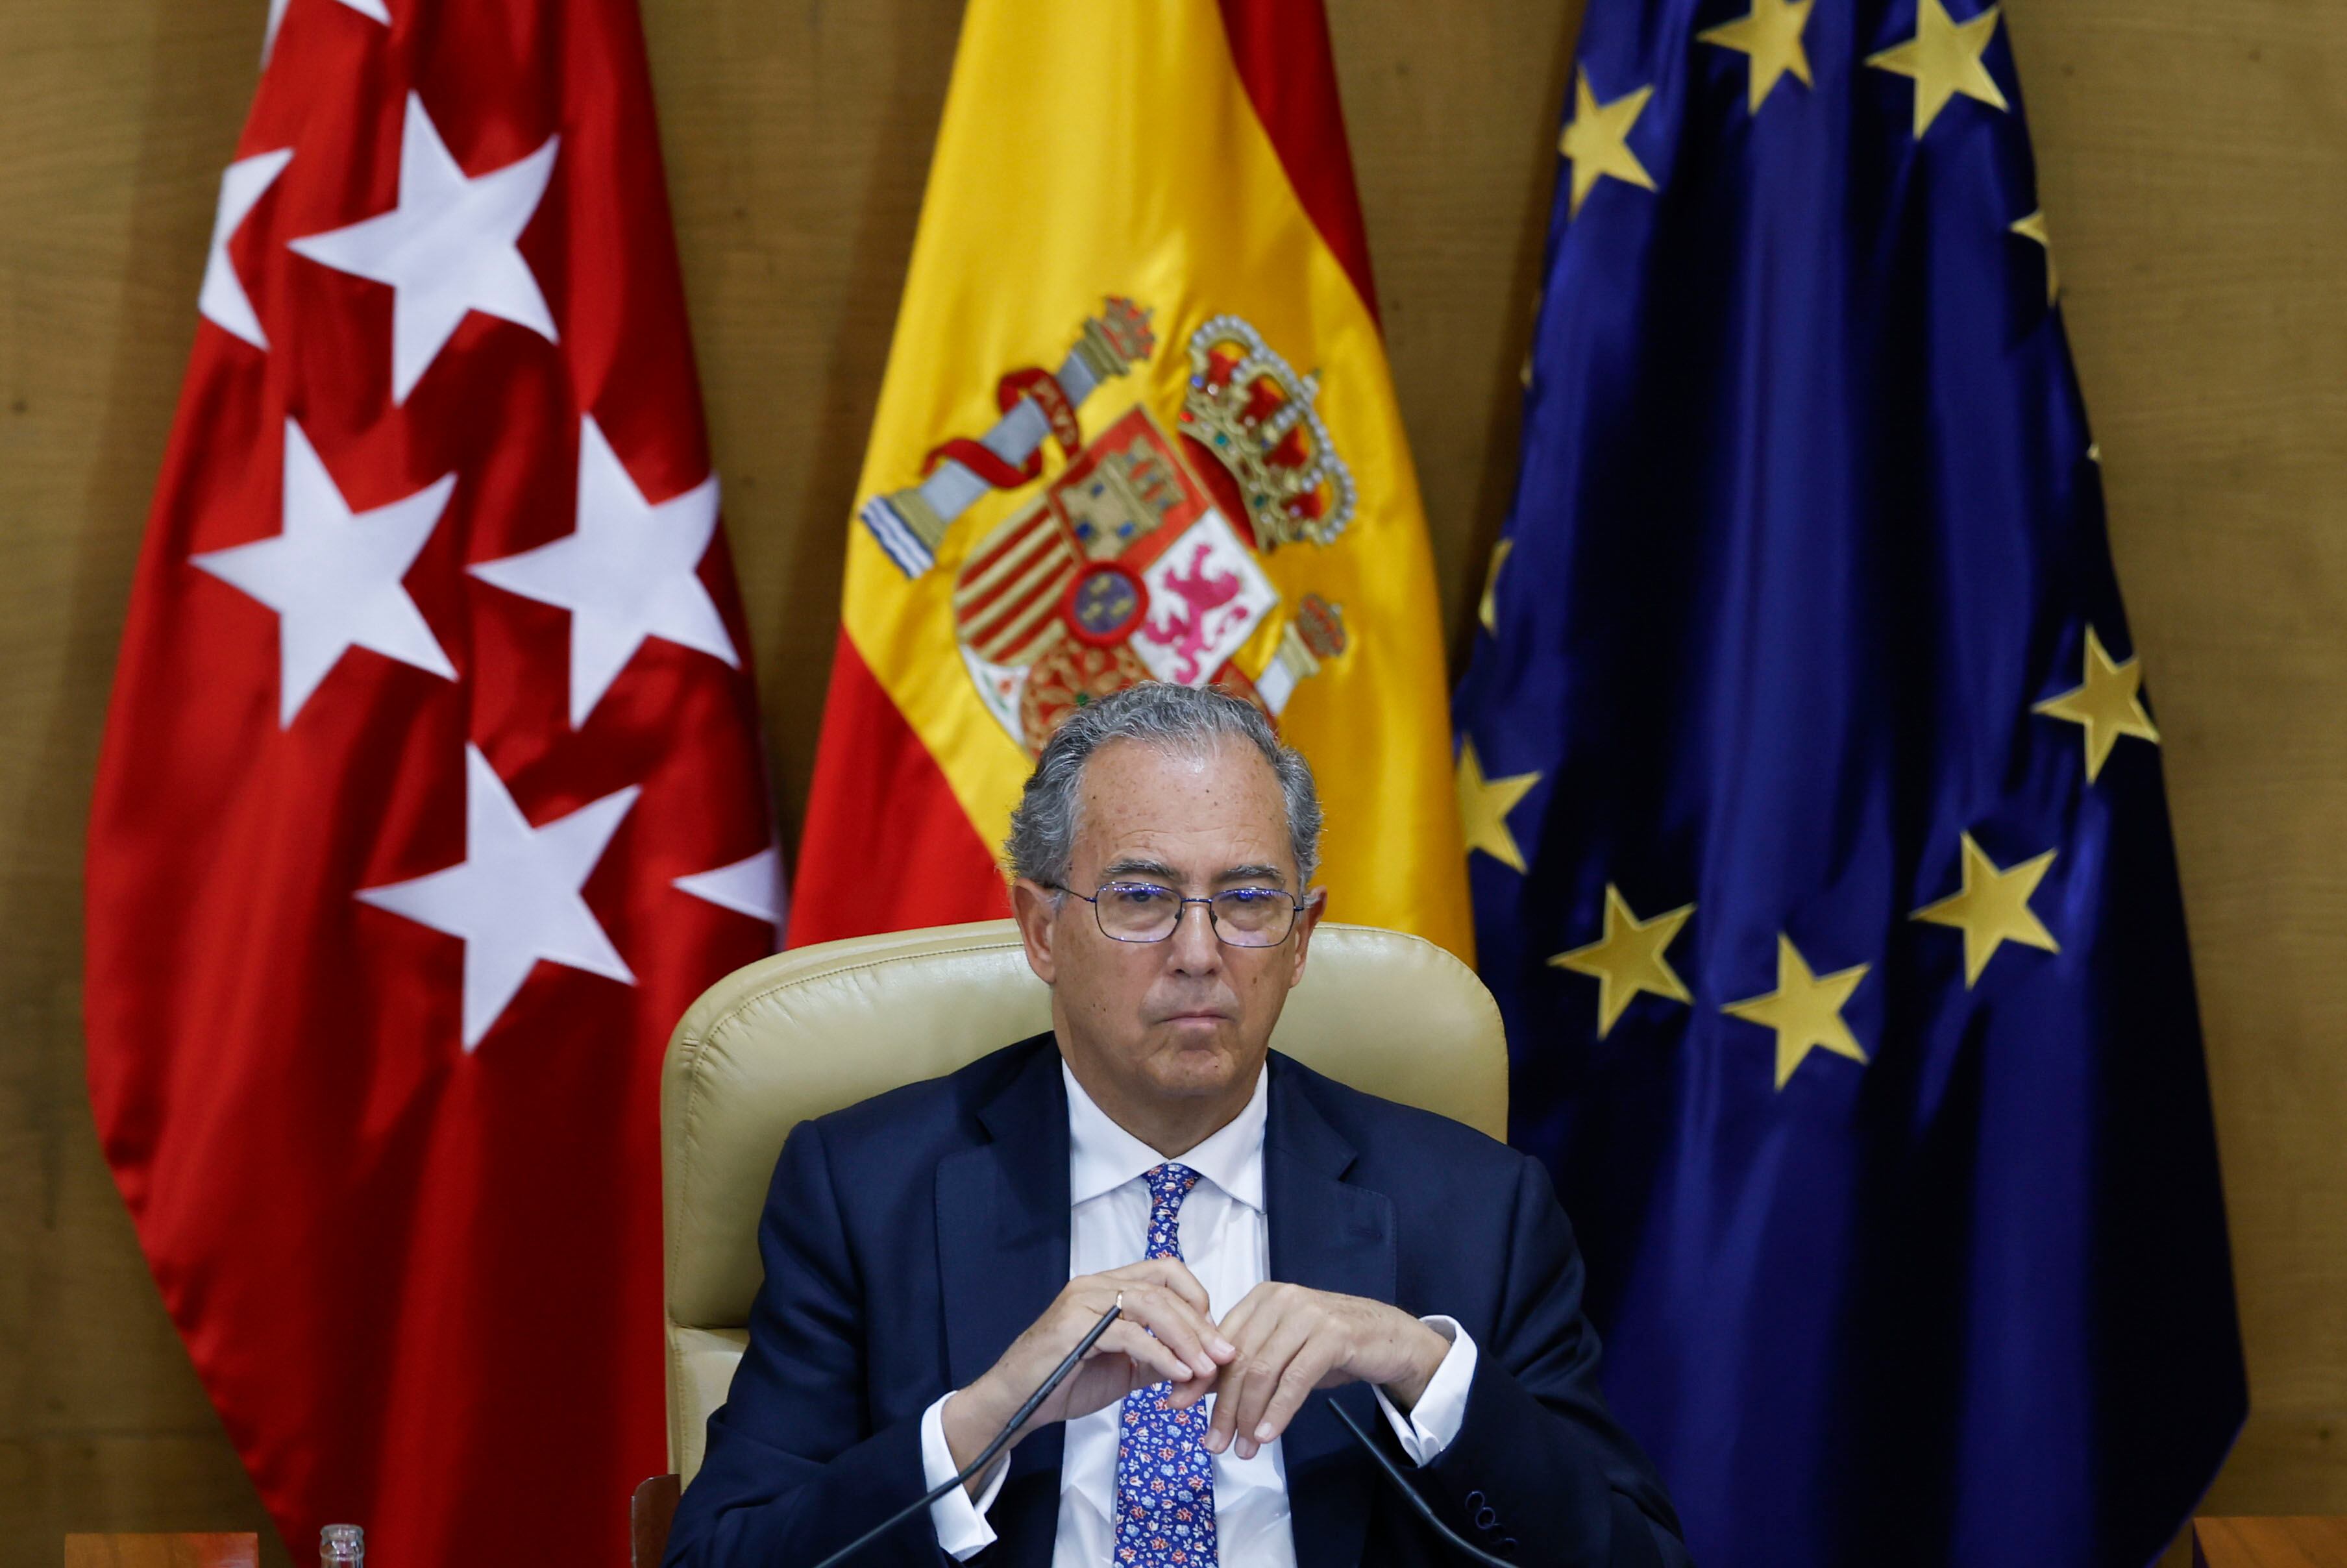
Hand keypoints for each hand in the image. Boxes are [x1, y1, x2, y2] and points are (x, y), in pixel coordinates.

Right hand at [940, 1258, 1235, 1489]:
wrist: (1017, 1402)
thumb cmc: (1066, 1381)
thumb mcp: (1125, 1367)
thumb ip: (1160, 1359)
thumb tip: (1204, 1365)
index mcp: (1109, 1286)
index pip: (1165, 1271)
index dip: (1197, 1298)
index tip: (1214, 1337)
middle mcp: (1097, 1283)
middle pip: (1164, 1287)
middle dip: (1201, 1323)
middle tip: (1224, 1355)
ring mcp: (1084, 1300)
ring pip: (1151, 1304)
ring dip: (1186, 1337)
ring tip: (1207, 1368)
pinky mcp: (1075, 1325)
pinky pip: (1129, 1334)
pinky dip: (1161, 1353)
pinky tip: (1178, 1375)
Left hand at [1205, 1284, 1449, 1460]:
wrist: (1389, 1338)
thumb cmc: (1331, 1347)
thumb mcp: (1283, 1351)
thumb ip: (1246, 1364)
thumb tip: (1197, 1391)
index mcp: (1262, 1299)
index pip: (1220, 1341)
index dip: (1198, 1376)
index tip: (1177, 1406)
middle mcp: (1281, 1300)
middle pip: (1239, 1360)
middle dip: (1223, 1406)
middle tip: (1214, 1443)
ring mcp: (1308, 1315)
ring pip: (1263, 1371)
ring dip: (1249, 1416)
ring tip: (1243, 1449)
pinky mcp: (1333, 1335)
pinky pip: (1296, 1379)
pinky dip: (1278, 1411)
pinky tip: (1268, 1435)